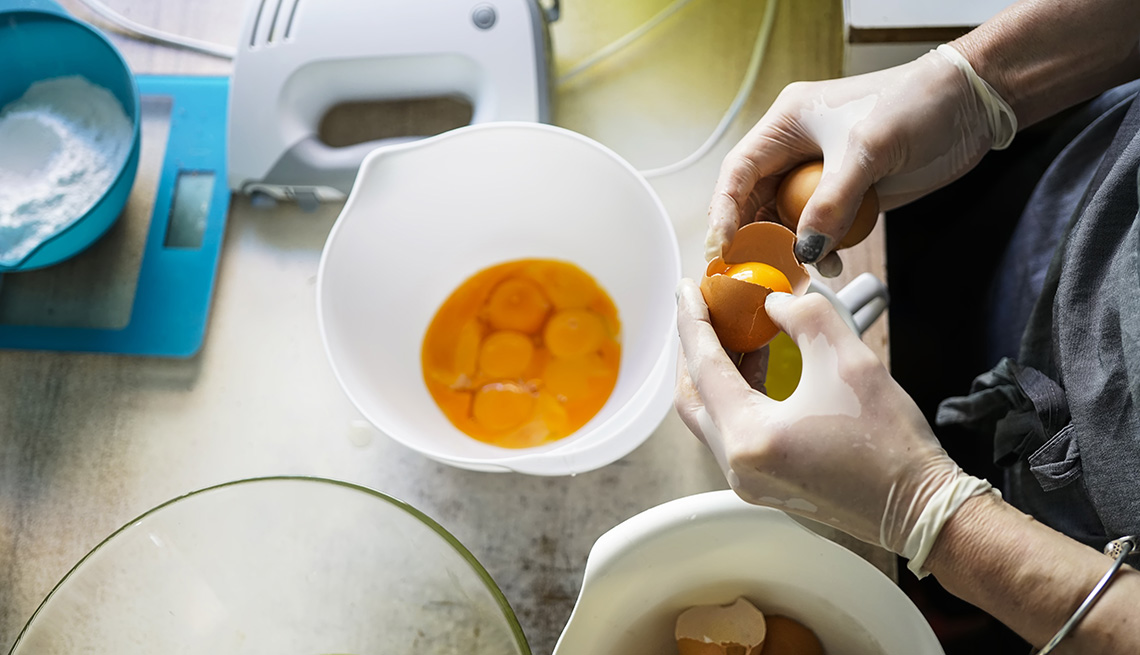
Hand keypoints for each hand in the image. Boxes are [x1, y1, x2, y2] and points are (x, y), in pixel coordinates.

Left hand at [674, 279, 990, 570]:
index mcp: (749, 437)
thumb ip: (805, 316)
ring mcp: (748, 480)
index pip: (704, 365)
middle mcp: (737, 465)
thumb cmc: (889, 442)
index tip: (687, 289)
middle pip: (693, 396)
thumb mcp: (848, 358)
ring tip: (734, 330)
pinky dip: (737, 395)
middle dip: (695, 348)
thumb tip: (776, 303)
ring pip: (712, 415)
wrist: (918, 506)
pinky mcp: (766, 484)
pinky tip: (758, 365)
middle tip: (704, 310)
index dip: (693, 320)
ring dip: (717, 371)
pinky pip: (734, 432)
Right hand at [706, 48, 1005, 273]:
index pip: (738, 172)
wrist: (971, 105)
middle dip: (753, 237)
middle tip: (750, 272)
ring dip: (790, 248)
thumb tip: (803, 250)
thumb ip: (830, 203)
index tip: (724, 246)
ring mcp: (822, 174)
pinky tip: (830, 262)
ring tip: (797, 273)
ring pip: (787, 220)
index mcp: (787, 124)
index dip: (725, 210)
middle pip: (756, 200)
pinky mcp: (849, 194)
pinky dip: (821, 249)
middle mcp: (796, 150)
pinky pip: (821, 228)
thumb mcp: (866, 151)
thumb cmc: (916, 104)